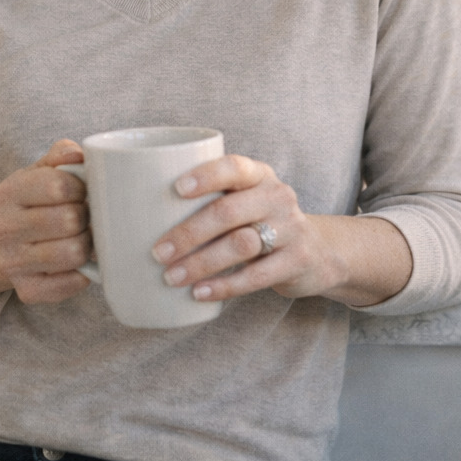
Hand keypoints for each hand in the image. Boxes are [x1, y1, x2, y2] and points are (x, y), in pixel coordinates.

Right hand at [0, 139, 92, 303]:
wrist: (5, 239)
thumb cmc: (35, 199)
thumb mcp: (43, 169)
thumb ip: (62, 154)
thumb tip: (80, 155)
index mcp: (10, 191)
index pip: (59, 186)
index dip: (82, 187)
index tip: (84, 190)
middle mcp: (5, 228)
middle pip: (69, 220)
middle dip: (88, 216)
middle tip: (87, 215)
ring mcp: (13, 262)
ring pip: (73, 253)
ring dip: (89, 243)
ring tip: (85, 236)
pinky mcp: (27, 290)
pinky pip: (71, 283)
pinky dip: (84, 272)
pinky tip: (79, 261)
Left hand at [150, 154, 348, 303]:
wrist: (321, 250)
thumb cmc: (261, 220)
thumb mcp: (247, 200)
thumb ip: (212, 199)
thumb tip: (140, 214)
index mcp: (259, 174)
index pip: (233, 166)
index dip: (205, 175)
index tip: (175, 189)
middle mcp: (277, 196)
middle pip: (228, 211)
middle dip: (188, 233)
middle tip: (157, 252)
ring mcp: (291, 228)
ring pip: (240, 244)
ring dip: (201, 263)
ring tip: (172, 277)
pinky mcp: (298, 260)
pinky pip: (257, 275)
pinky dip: (225, 286)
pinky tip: (200, 294)